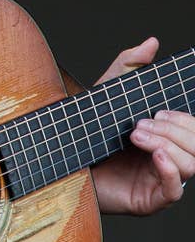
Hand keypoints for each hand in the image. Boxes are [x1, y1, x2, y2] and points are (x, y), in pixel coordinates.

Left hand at [90, 37, 194, 214]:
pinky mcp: (149, 199)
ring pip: (191, 164)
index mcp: (166, 135)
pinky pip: (176, 189)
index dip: (186, 119)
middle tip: (142, 122)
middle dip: (174, 130)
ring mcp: (160, 179)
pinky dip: (171, 170)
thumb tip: (152, 42)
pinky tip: (157, 155)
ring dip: (168, 145)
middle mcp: (169, 157)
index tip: (161, 109)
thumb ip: (128, 66)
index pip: (194, 128)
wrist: (59, 159)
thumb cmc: (86, 128)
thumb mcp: (107, 92)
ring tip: (136, 135)